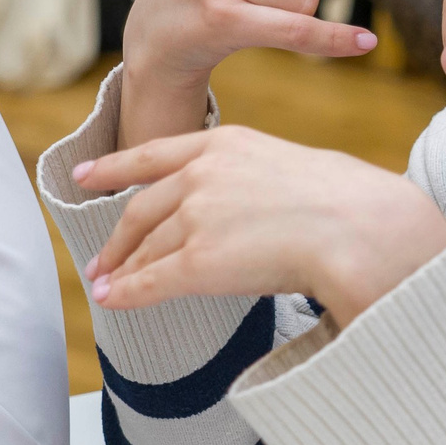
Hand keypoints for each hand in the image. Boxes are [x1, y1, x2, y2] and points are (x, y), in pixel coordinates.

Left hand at [76, 127, 445, 324]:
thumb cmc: (348, 203)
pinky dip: (126, 293)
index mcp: (226, 144)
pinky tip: (111, 300)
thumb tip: (250, 213)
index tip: (86, 175)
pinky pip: (150, 282)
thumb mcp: (292, 168)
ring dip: (122, 270)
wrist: (360, 227)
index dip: (113, 168)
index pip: (154, 155)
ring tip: (107, 284)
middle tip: (102, 258)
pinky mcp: (198, 262)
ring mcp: (197, 217)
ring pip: (145, 250)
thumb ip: (254, 183)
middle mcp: (202, 176)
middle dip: (118, 238)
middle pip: (142, 209)